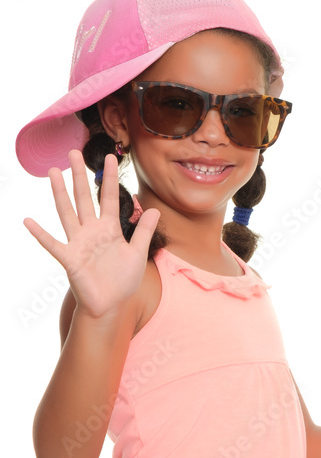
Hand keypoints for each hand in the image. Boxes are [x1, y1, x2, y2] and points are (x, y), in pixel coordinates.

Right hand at [23, 148, 160, 319]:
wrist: (110, 305)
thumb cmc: (122, 280)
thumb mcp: (138, 253)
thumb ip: (143, 231)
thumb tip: (154, 209)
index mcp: (110, 229)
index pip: (110, 198)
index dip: (110, 179)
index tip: (110, 158)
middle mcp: (92, 231)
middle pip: (85, 198)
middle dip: (80, 176)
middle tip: (74, 152)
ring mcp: (79, 243)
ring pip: (68, 213)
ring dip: (60, 193)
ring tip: (53, 172)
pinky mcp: (70, 258)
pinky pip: (53, 244)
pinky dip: (40, 234)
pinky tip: (28, 221)